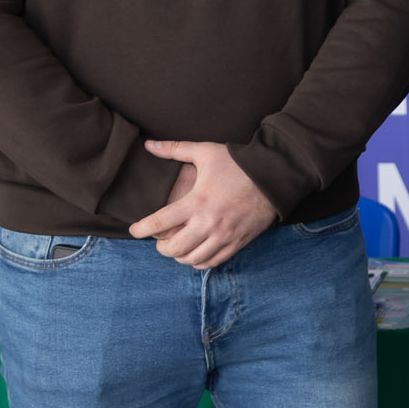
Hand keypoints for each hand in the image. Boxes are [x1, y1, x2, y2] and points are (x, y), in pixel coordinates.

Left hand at [130, 141, 280, 269]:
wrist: (273, 176)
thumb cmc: (238, 163)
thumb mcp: (205, 152)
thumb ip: (174, 149)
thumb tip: (148, 146)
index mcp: (196, 201)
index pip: (159, 223)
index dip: (141, 230)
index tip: (134, 230)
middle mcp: (209, 222)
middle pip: (173, 248)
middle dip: (161, 248)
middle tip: (160, 241)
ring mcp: (224, 235)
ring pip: (192, 259)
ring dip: (179, 256)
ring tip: (178, 248)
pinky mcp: (237, 242)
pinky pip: (212, 262)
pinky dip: (199, 261)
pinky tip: (195, 253)